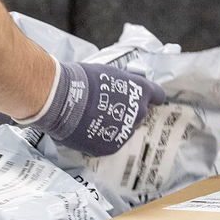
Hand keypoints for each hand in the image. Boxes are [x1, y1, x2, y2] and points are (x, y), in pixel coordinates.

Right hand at [20, 61, 165, 155]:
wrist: (62, 98)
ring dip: (115, 127)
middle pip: (140, 115)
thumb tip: (123, 86)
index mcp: (141, 91)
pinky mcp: (111, 147)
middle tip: (111, 109)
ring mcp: (126, 132)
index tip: (148, 99)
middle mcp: (138, 113)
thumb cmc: (83, 79)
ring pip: (124, 130)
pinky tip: (87, 131)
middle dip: (129, 112)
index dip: (152, 97)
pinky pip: (109, 143)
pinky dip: (101, 139)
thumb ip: (122, 83)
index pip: (157, 95)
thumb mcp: (109, 72)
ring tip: (94, 121)